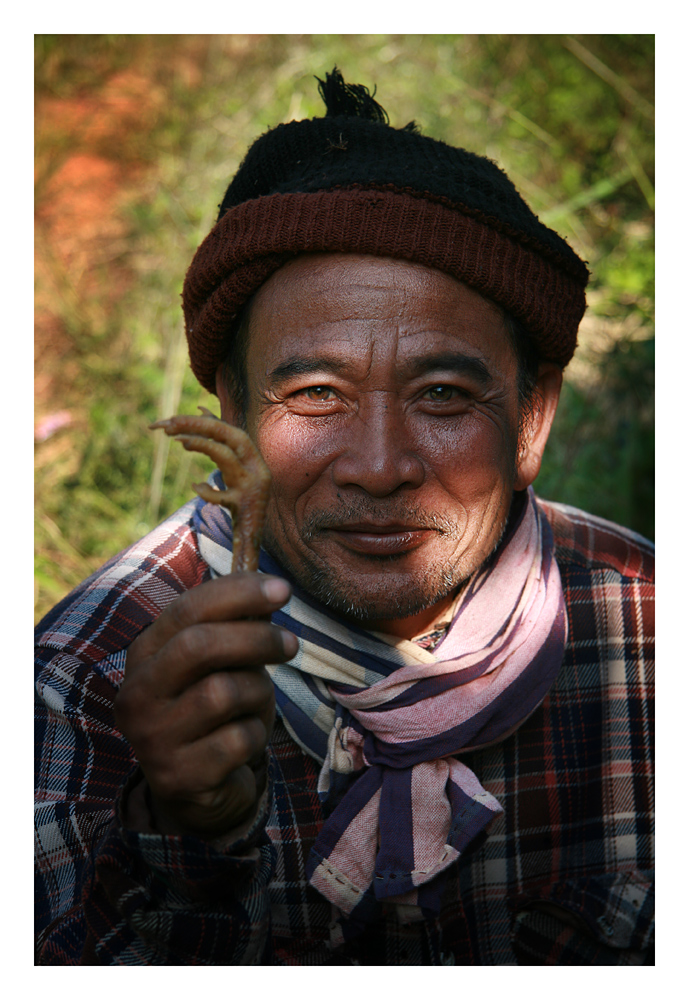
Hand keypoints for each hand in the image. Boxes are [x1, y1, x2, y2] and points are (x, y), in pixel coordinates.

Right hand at [115, 573, 296, 838]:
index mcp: (143, 655)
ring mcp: (152, 739)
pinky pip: (238, 740)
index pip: (186, 609)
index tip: (283, 589)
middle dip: (255, 638)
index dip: (238, 593)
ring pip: (223, 693)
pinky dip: (255, 734)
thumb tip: (274, 590)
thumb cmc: (214, 712)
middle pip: (200, 646)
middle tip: (291, 644)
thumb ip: (235, 628)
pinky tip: (245, 741)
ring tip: (258, 703)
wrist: (197, 791)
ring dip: (258, 694)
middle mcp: (136, 695)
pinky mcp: (178, 777)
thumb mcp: (219, 665)